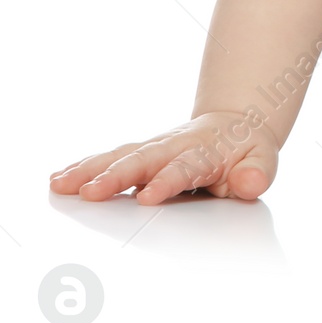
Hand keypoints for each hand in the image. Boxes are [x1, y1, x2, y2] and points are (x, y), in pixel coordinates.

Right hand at [48, 111, 278, 204]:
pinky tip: (59, 178)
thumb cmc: (246, 149)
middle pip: (142, 160)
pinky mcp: (140, 153)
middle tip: (90, 193)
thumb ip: (257, 173)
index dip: (167, 182)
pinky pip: (110, 158)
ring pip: (119, 156)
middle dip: (115, 176)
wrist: (236, 124)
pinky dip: (84, 167)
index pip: (184, 168)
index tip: (147, 198)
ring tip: (60, 184)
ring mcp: (154, 148)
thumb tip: (250, 183)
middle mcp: (173, 146)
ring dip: (89, 170)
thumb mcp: (262, 160)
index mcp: (204, 151)